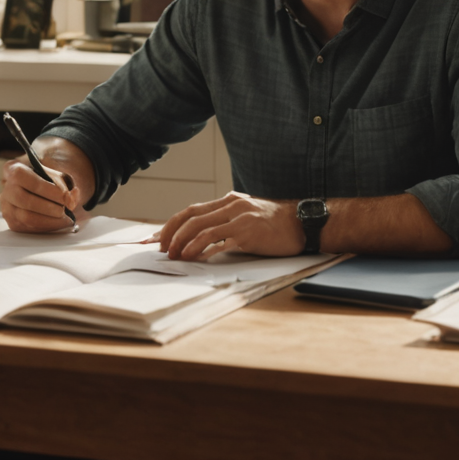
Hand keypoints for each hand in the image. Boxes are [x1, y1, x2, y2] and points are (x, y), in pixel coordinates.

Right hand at [0, 158, 81, 232]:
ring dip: (50, 219)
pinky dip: (48, 226)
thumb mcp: (57, 176)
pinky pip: (29, 228)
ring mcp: (7, 208)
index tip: (64, 195)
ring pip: (26, 217)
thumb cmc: (47, 181)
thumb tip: (71, 199)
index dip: (47, 189)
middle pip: (25, 200)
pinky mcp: (13, 223)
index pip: (25, 179)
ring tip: (66, 217)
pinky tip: (59, 222)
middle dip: (49, 207)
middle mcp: (6, 190)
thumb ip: (65, 186)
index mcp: (13, 170)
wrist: (38, 190)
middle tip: (65, 209)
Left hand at [156, 192, 302, 260]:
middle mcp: (231, 206)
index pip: (191, 211)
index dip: (171, 224)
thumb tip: (202, 236)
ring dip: (184, 243)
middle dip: (171, 234)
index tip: (156, 238)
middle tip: (161, 250)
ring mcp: (239, 218)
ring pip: (202, 228)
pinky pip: (220, 241)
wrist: (302, 223)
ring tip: (175, 256)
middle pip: (191, 217)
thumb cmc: (274, 223)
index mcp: (227, 201)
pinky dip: (204, 249)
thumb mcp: (246, 214)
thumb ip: (226, 220)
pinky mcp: (248, 233)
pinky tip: (195, 258)